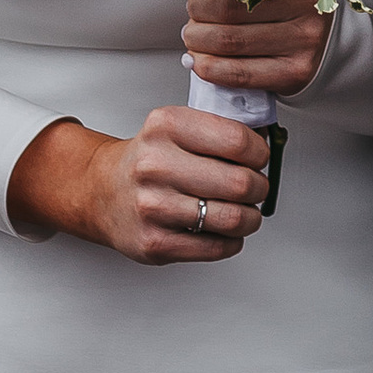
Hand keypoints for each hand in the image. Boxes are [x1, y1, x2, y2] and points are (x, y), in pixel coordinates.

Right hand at [6, 102, 269, 260]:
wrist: (103, 191)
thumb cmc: (151, 158)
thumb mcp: (176, 126)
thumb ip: (219, 129)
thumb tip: (269, 143)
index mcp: (166, 126)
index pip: (238, 140)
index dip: (260, 153)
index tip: (260, 158)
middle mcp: (156, 164)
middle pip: (240, 182)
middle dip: (260, 187)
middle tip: (257, 188)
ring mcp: (153, 206)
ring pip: (232, 218)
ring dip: (251, 218)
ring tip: (247, 212)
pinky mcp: (154, 242)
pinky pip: (215, 247)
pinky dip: (232, 241)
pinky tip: (227, 232)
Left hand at [180, 0, 334, 98]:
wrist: (324, 37)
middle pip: (227, 8)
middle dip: (197, 12)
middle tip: (194, 13)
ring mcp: (304, 38)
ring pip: (229, 41)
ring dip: (197, 40)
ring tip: (194, 36)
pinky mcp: (296, 71)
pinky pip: (240, 73)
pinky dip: (209, 68)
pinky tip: (198, 61)